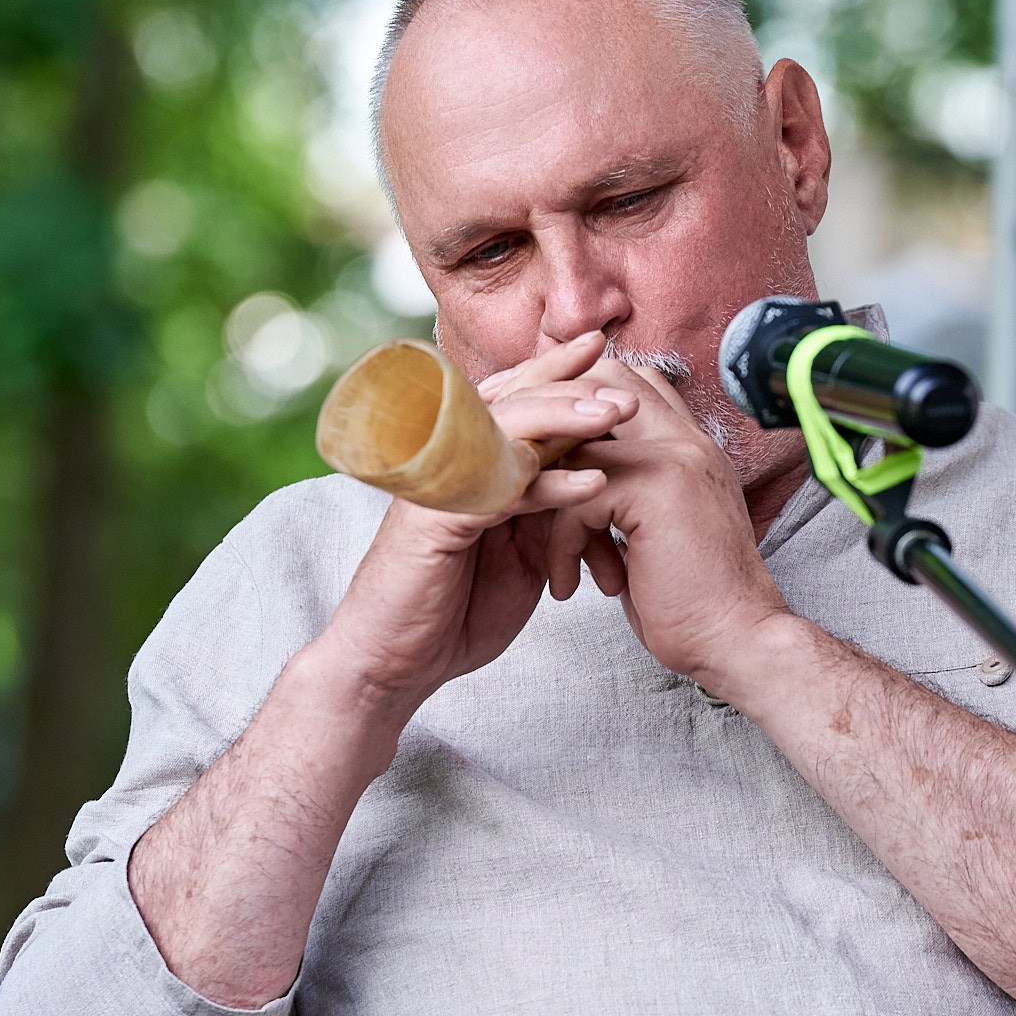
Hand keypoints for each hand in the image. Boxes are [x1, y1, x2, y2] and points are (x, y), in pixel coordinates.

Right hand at [314, 331, 640, 717]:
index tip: (605, 350)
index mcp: (466, 467)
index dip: (556, 372)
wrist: (393, 665)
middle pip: (509, 403)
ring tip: (613, 415)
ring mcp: (436, 491)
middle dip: (566, 383)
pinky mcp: (432, 524)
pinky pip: (495, 494)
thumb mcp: (517, 554)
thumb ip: (543, 512)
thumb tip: (592, 478)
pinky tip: (589, 485)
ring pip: (501, 437)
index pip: (514, 403)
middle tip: (622, 372)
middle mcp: (445, 467)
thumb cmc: (451, 611)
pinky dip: (546, 487)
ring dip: (562, 422)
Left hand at [543, 359, 791, 697]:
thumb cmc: (691, 604)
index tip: (528, 432)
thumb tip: (569, 485)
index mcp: (688, 446)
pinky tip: (568, 584)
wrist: (738, 644)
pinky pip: (579, 496)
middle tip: (505, 453)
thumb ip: (622, 498)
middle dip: (547, 414)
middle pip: (602, 382)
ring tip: (551, 553)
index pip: (627, 383)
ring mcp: (676, 457)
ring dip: (549, 497)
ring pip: (579, 441)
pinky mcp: (657, 489)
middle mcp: (686, 440)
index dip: (573, 401)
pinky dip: (561, 544)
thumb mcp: (652, 536)